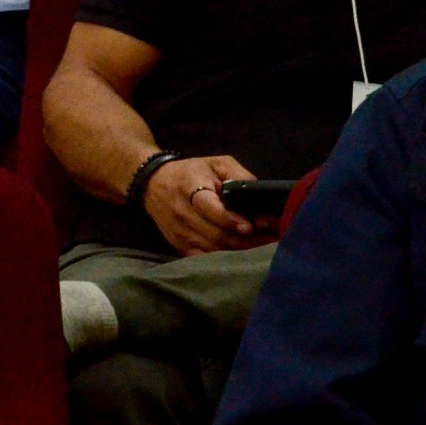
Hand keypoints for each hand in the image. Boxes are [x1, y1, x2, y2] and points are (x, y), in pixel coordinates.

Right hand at [144, 154, 265, 254]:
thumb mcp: (217, 164)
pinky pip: (204, 258)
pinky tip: (244, 257)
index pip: (210, 209)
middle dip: (246, 240)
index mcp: (191, 189)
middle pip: (215, 234)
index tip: (250, 227)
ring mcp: (179, 233)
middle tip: (272, 241)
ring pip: (212, 249)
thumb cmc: (192, 172)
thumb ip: (239, 176)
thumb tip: (258, 193)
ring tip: (265, 249)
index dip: (230, 220)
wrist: (153, 184)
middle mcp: (183, 214)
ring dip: (240, 252)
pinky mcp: (178, 246)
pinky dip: (225, 260)